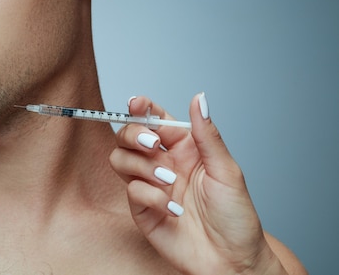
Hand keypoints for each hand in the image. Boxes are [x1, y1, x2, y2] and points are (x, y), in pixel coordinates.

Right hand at [109, 94, 286, 274]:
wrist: (232, 261)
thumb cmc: (236, 217)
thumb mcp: (227, 171)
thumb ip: (207, 134)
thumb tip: (199, 99)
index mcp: (185, 148)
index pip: (155, 119)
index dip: (141, 108)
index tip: (137, 104)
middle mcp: (164, 163)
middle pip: (128, 135)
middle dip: (134, 135)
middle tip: (153, 145)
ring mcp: (150, 185)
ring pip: (121, 159)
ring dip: (141, 166)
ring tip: (168, 180)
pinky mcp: (142, 209)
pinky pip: (131, 191)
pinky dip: (151, 197)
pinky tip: (173, 209)